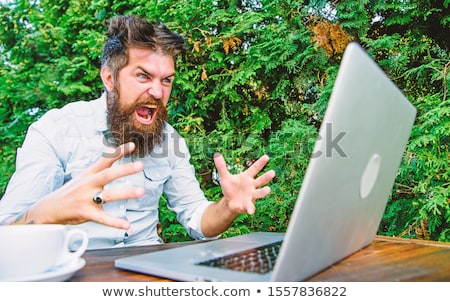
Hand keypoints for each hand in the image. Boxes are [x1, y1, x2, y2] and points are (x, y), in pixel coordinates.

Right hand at [26, 143, 144, 228]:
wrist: (50, 208)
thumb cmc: (72, 191)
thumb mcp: (85, 175)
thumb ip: (101, 164)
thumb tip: (114, 150)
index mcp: (90, 174)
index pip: (106, 160)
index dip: (119, 152)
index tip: (133, 146)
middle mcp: (89, 184)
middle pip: (108, 175)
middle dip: (124, 169)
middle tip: (140, 165)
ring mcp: (87, 199)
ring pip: (109, 195)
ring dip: (126, 193)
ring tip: (141, 191)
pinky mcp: (86, 213)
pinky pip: (103, 218)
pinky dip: (115, 222)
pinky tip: (127, 225)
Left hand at [213, 153, 274, 214]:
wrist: (230, 202)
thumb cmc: (230, 188)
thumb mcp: (224, 177)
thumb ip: (222, 167)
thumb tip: (217, 155)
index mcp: (247, 177)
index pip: (255, 169)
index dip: (260, 163)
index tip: (267, 156)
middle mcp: (252, 186)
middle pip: (260, 180)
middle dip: (266, 177)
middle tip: (272, 172)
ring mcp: (251, 195)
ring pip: (259, 193)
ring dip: (263, 192)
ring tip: (268, 190)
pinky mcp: (247, 205)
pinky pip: (250, 207)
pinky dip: (251, 208)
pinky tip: (251, 211)